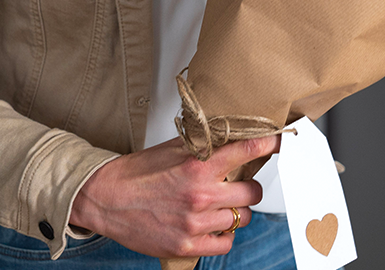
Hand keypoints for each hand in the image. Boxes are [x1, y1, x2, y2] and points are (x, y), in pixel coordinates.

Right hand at [68, 135, 279, 257]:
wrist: (104, 199)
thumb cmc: (136, 174)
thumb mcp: (171, 149)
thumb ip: (202, 146)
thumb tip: (231, 137)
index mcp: (197, 166)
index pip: (245, 151)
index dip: (268, 145)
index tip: (280, 143)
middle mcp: (199, 195)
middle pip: (252, 193)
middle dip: (247, 188)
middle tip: (236, 186)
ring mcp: (194, 223)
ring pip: (240, 219)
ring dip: (234, 212)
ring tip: (216, 206)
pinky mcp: (186, 246)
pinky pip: (225, 243)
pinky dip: (222, 235)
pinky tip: (210, 226)